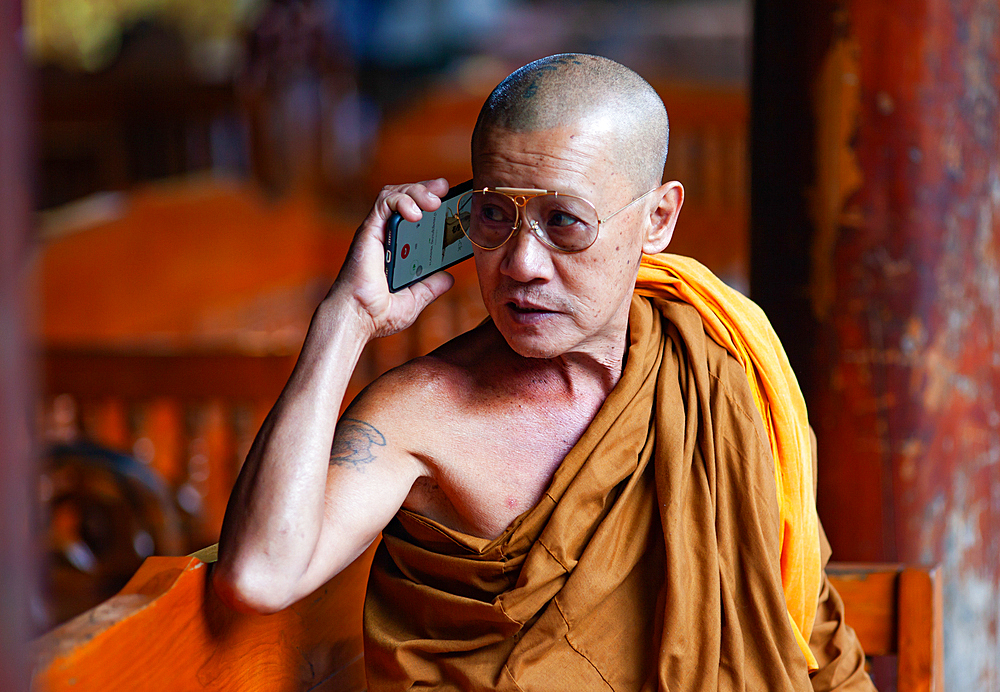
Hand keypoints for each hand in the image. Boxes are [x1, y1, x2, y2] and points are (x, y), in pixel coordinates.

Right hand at [330, 179, 454, 338]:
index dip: (431, 201)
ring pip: (395, 194)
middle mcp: (386, 236)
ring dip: (416, 190)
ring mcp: (377, 232)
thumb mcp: (415, 300)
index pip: (414, 215)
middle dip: (426, 188)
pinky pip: (384, 203)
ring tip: (435, 200)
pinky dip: (402, 200)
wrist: (357, 319)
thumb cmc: (377, 313)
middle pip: (406, 198)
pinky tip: (416, 212)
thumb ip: (431, 287)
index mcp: (397, 249)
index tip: (452, 198)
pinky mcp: (369, 230)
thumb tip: (448, 278)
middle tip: (445, 189)